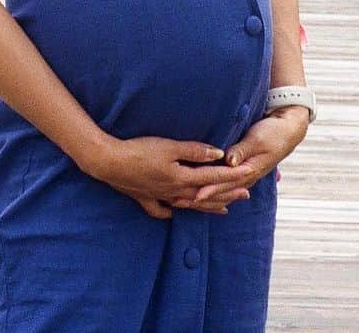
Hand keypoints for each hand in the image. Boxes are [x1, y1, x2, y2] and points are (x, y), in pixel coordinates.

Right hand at [85, 135, 251, 220]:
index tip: (249, 174)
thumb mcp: (169, 147)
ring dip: (208, 205)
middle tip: (246, 194)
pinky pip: (163, 209)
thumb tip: (218, 154)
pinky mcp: (146, 198)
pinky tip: (176, 212)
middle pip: (206, 195)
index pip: (214, 177)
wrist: (109, 163)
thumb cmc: (140, 151)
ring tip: (224, 209)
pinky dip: (173, 210)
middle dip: (227, 194)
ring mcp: (160, 197)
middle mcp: (175, 192)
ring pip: (190, 204)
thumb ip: (194, 151)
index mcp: (182, 178)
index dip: (232, 175)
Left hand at [177, 108, 308, 209]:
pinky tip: (202, 195)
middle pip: (221, 191)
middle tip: (180, 202)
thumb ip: (242, 150)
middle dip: (201, 197)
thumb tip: (230, 161)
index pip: (226, 183)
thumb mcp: (258, 139)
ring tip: (185, 201)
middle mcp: (246, 177)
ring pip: (222, 190)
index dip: (210, 189)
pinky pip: (225, 184)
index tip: (195, 195)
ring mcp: (244, 175)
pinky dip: (213, 190)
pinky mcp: (242, 170)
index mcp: (249, 170)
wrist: (288, 131)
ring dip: (205, 196)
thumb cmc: (272, 132)